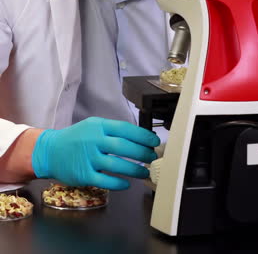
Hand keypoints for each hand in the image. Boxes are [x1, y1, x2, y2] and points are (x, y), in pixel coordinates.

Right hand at [32, 117, 159, 189]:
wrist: (51, 151)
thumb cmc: (76, 138)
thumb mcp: (93, 126)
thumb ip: (112, 131)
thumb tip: (138, 138)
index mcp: (98, 126)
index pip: (125, 129)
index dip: (142, 136)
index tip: (153, 142)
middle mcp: (93, 140)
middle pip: (124, 146)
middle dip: (142, 153)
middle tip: (152, 157)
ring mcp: (88, 158)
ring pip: (117, 165)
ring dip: (134, 169)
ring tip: (144, 172)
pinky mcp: (83, 174)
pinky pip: (105, 180)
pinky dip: (118, 183)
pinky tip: (127, 183)